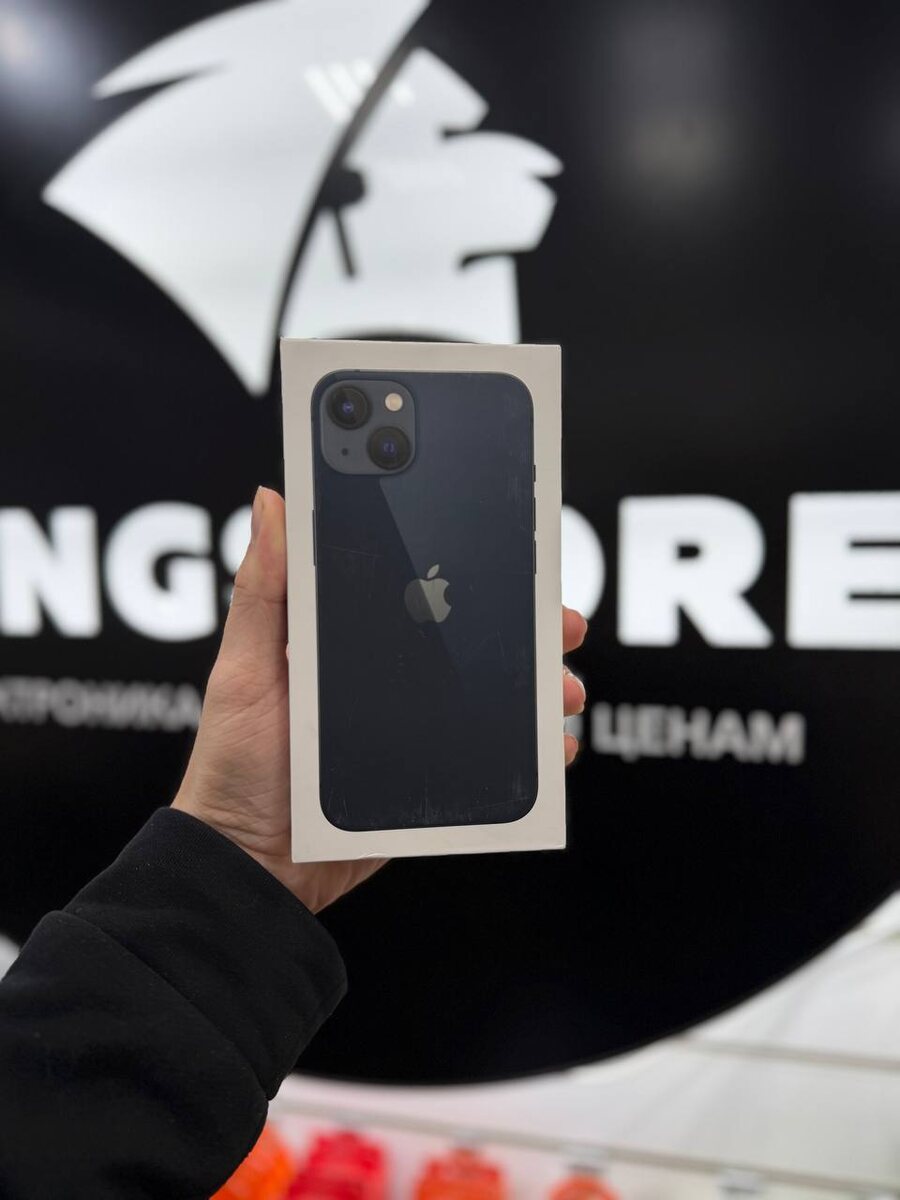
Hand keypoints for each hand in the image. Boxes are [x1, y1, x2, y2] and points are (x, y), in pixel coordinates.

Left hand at [174, 487, 588, 911]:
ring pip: (489, 694)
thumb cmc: (233, 767)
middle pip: (465, 637)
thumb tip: (273, 501)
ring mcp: (412, 725)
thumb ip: (263, 592)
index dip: (461, 565)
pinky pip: (487, 754)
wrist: (252, 868)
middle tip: (557, 622)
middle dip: (521, 626)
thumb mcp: (242, 670)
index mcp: (344, 639)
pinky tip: (554, 747)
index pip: (413, 586)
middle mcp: (385, 676)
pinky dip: (528, 749)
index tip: (505, 548)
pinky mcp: (428, 776)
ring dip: (537, 687)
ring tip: (564, 692)